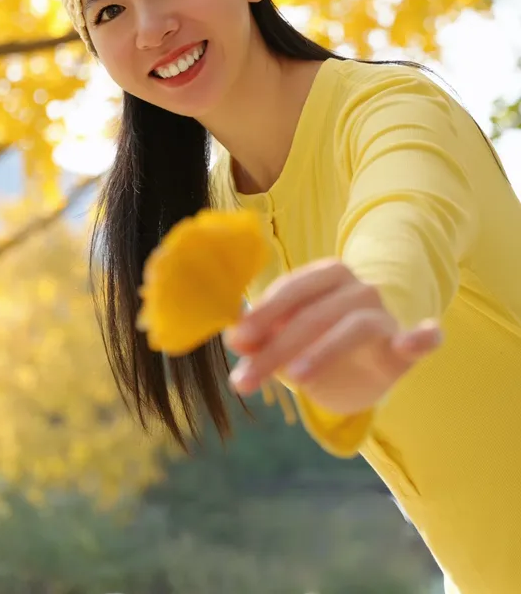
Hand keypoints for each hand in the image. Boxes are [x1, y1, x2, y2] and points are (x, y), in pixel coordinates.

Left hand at [224, 258, 442, 414]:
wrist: (363, 365)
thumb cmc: (317, 342)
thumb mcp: (285, 339)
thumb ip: (261, 337)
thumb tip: (234, 339)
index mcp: (325, 275)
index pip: (291, 290)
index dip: (262, 315)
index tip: (236, 340)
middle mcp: (356, 288)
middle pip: (313, 315)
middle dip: (275, 349)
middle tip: (244, 380)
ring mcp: (383, 315)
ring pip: (351, 328)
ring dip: (323, 352)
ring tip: (296, 378)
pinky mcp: (403, 346)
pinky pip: (417, 339)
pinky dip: (422, 337)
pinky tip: (418, 340)